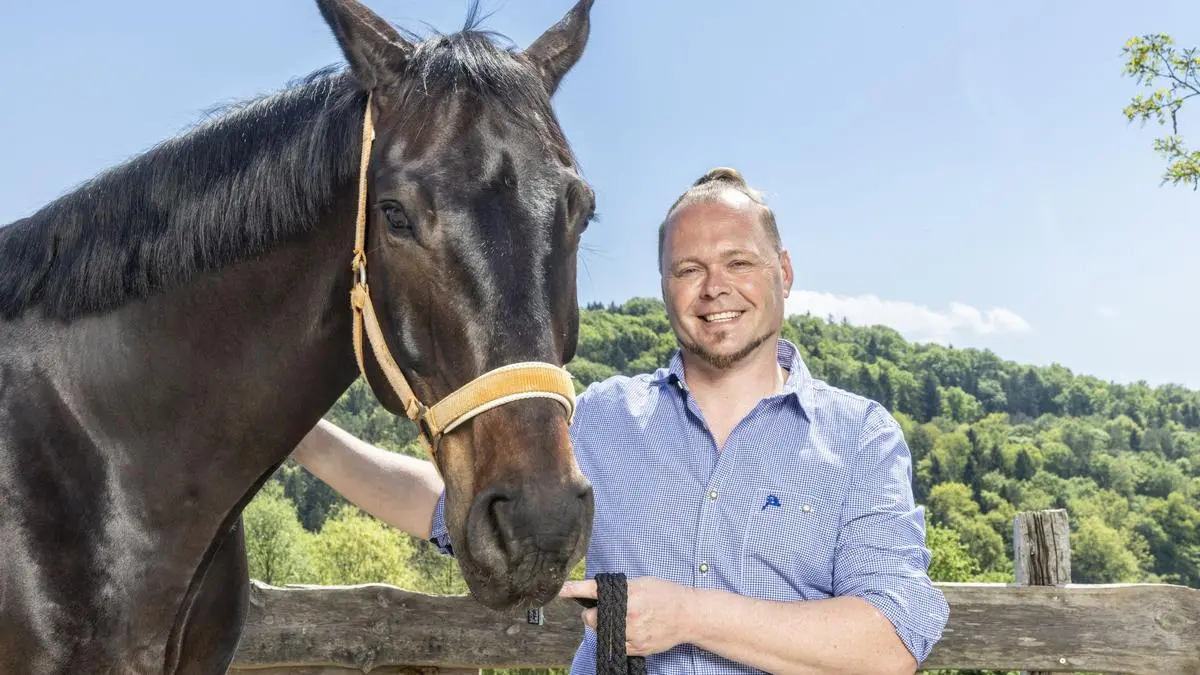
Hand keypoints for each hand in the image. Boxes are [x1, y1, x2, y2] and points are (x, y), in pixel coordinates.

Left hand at [559, 576, 694, 655]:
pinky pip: (615, 645)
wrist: (689, 615)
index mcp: (630, 593)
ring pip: (602, 633)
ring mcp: (633, 633)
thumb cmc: (665, 595)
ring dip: (605, 627)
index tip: (560, 589)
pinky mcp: (637, 648)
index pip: (595, 591)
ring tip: (623, 620)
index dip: (575, 589)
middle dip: (593, 614)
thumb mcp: (641, 583)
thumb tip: (596, 594)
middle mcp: (629, 614)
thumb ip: (619, 589)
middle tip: (604, 610)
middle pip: (592, 619)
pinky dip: (616, 638)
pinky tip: (630, 630)